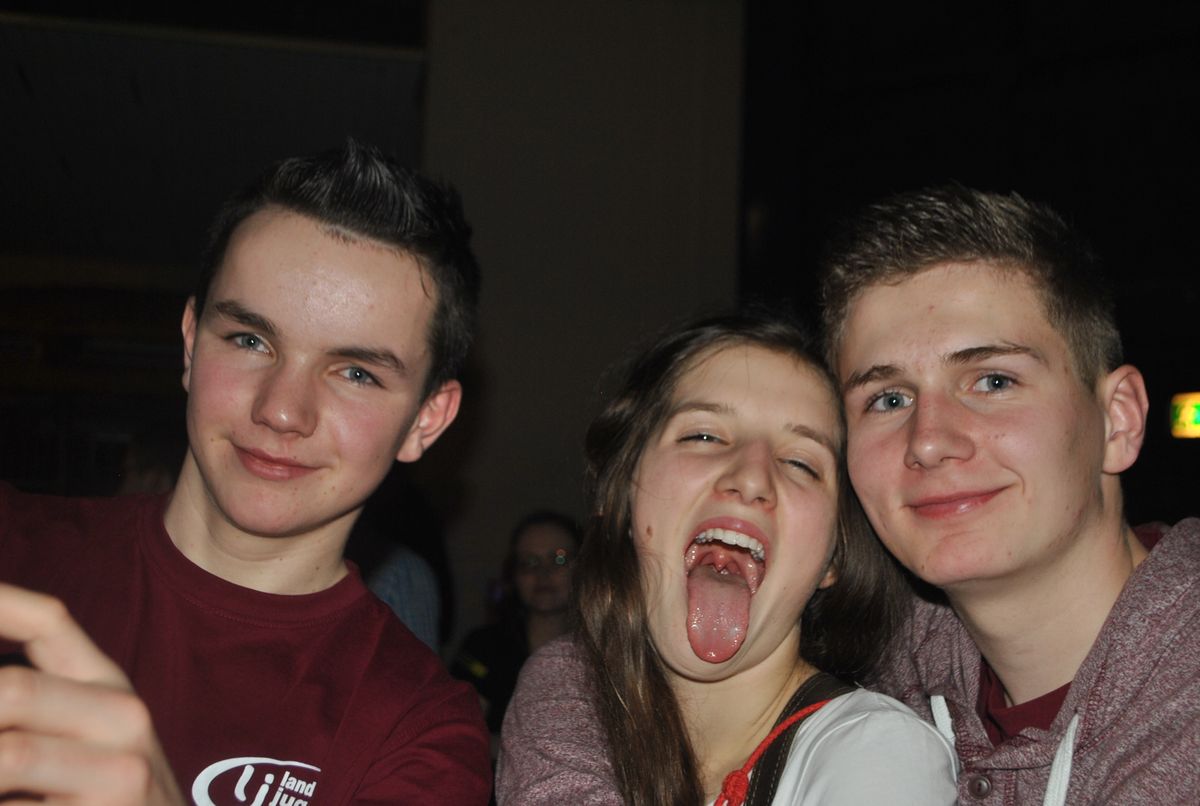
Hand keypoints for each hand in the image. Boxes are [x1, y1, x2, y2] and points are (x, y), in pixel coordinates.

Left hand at [0, 583, 184, 803]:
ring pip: (9, 756)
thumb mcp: (84, 736)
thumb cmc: (107, 799)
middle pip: (12, 689)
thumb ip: (33, 699)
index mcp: (109, 685)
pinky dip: (2, 804)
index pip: (49, 621)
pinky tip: (4, 799)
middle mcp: (124, 718)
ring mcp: (122, 774)